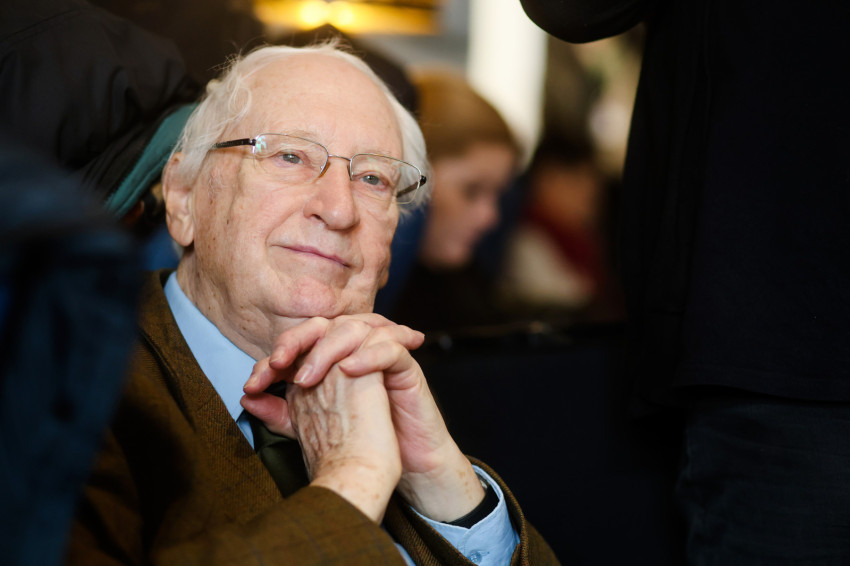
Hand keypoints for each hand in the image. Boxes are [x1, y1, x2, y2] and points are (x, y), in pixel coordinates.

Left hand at [241, 315, 485, 521]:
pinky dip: (369, 355)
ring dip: (328, 348)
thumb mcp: (312, 427)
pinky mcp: (408, 367)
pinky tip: (349, 370)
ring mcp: (383, 355)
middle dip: (297, 340)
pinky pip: (391, 347)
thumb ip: (281, 412)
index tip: (252, 384)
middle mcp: (357, 350)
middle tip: (277, 365)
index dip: (275, 356)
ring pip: (357, 327)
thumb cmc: (364, 443)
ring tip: (308, 378)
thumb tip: (246, 398)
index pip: (302, 340)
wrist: (404, 466)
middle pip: (326, 324)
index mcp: (335, 358)